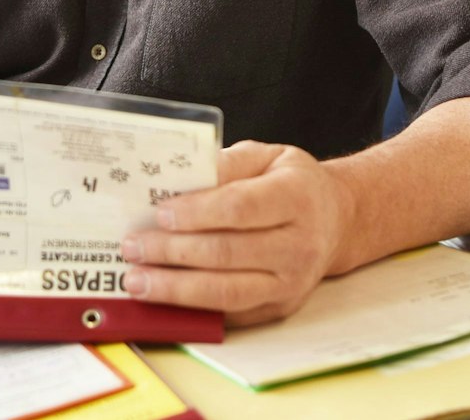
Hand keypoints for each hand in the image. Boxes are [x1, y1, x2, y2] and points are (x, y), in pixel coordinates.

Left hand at [117, 140, 354, 325]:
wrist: (335, 220)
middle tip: (134, 246)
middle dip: (173, 252)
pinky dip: (192, 309)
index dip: (197, 212)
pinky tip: (163, 299)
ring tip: (138, 281)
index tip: (160, 213)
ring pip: (227, 292)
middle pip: (228, 253)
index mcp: (297, 197)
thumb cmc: (291, 183)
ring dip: (176, 289)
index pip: (241, 207)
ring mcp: (292, 282)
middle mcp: (301, 244)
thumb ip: (226, 163)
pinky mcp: (279, 308)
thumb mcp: (265, 156)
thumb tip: (179, 178)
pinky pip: (231, 315)